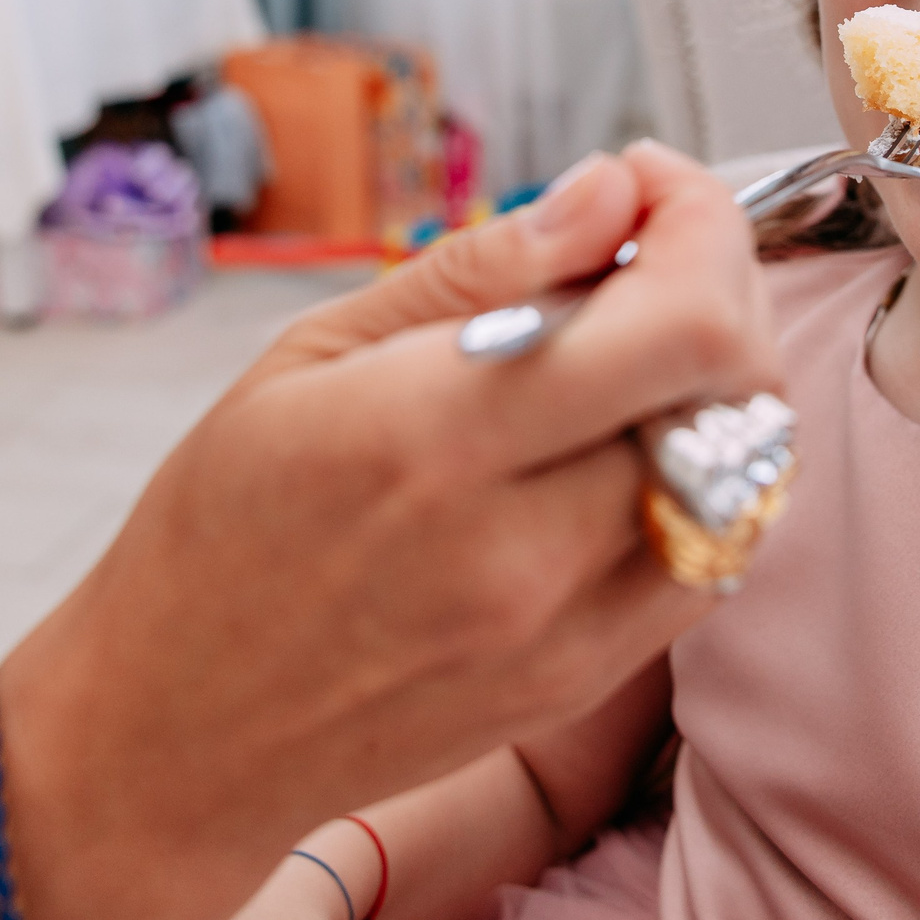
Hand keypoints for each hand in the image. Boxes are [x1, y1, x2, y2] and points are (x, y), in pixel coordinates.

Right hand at [0, 141, 775, 919]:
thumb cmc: (219, 528)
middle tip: (643, 247)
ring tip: (632, 338)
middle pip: (730, 389)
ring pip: (744, 470)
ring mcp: (565, 629)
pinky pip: (713, 555)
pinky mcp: (583, 682)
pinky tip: (632, 432)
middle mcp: (521, 544)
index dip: (701, 224)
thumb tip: (606, 191)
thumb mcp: (310, 355)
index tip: (649, 183)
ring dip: (719, 377)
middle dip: (715, 280)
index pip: (679, 323)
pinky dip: (706, 473)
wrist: (175, 737)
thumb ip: (479, 269)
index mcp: (435, 435)